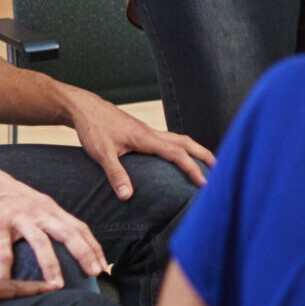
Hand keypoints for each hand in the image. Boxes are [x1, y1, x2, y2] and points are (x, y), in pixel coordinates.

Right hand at [0, 166, 107, 286]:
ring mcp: (20, 218)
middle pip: (68, 233)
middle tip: (96, 273)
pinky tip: (5, 284)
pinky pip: (3, 250)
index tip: (104, 266)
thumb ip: (52, 222)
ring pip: (40, 242)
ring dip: (51, 265)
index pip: (79, 228)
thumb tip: (70, 244)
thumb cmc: (11, 199)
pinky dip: (4, 268)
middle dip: (84, 253)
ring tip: (57, 286)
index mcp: (51, 210)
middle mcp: (40, 213)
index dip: (94, 247)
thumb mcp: (37, 205)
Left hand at [66, 92, 212, 197]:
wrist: (85, 108)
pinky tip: (176, 157)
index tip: (204, 183)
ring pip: (178, 140)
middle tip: (219, 168)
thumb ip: (116, 174)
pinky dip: (180, 148)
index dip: (192, 168)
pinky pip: (168, 140)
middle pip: (186, 142)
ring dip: (193, 150)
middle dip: (203, 155)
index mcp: (146, 138)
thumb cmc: (93, 128)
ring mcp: (147, 132)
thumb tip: (127, 196)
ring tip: (204, 163)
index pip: (177, 154)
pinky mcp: (141, 132)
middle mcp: (151, 133)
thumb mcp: (102, 154)